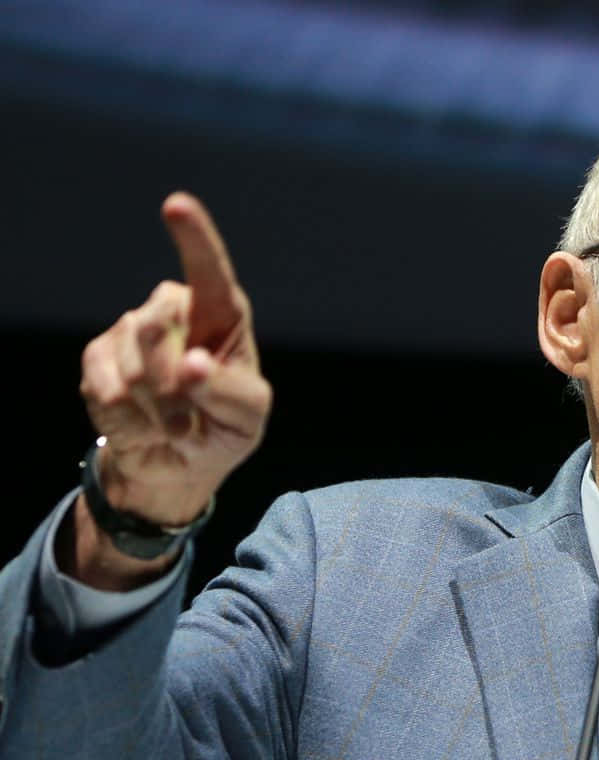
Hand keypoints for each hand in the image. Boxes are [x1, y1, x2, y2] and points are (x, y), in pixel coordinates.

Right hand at [78, 192, 270, 533]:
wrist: (181, 463)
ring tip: (175, 425)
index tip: (176, 205)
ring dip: (159, 412)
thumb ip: (229, 390)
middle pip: (158, 329)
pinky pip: (109, 390)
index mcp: (220, 316)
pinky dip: (133, 422)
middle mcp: (173, 313)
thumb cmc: (225, 428)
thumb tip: (194, 364)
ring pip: (133, 367)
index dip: (196, 239)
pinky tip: (146, 426)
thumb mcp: (247, 416)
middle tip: (193, 419)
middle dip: (176, 386)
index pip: (211, 274)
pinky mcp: (99, 359)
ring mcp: (131, 332)